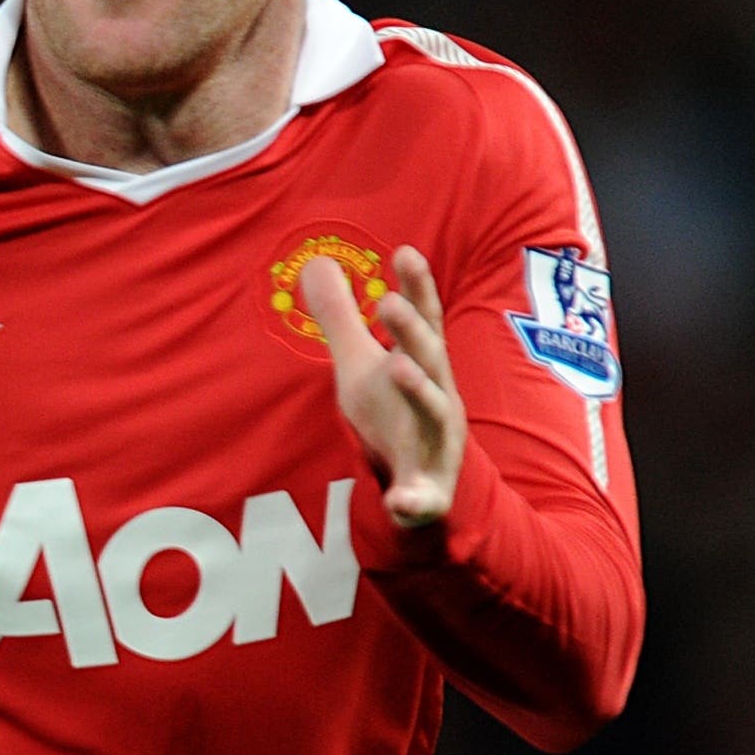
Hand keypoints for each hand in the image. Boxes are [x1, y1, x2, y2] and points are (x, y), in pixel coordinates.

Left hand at [301, 244, 464, 528]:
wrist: (431, 483)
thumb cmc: (394, 412)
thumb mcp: (362, 364)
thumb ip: (342, 318)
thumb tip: (318, 262)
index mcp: (422, 364)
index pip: (422, 319)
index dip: (417, 287)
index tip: (405, 251)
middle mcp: (437, 396)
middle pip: (429, 358)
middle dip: (412, 331)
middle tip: (388, 302)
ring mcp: (437, 442)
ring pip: (433, 413)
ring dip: (419, 389)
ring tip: (398, 368)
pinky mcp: (430, 489)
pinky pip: (424, 495)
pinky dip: (414, 498)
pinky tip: (400, 502)